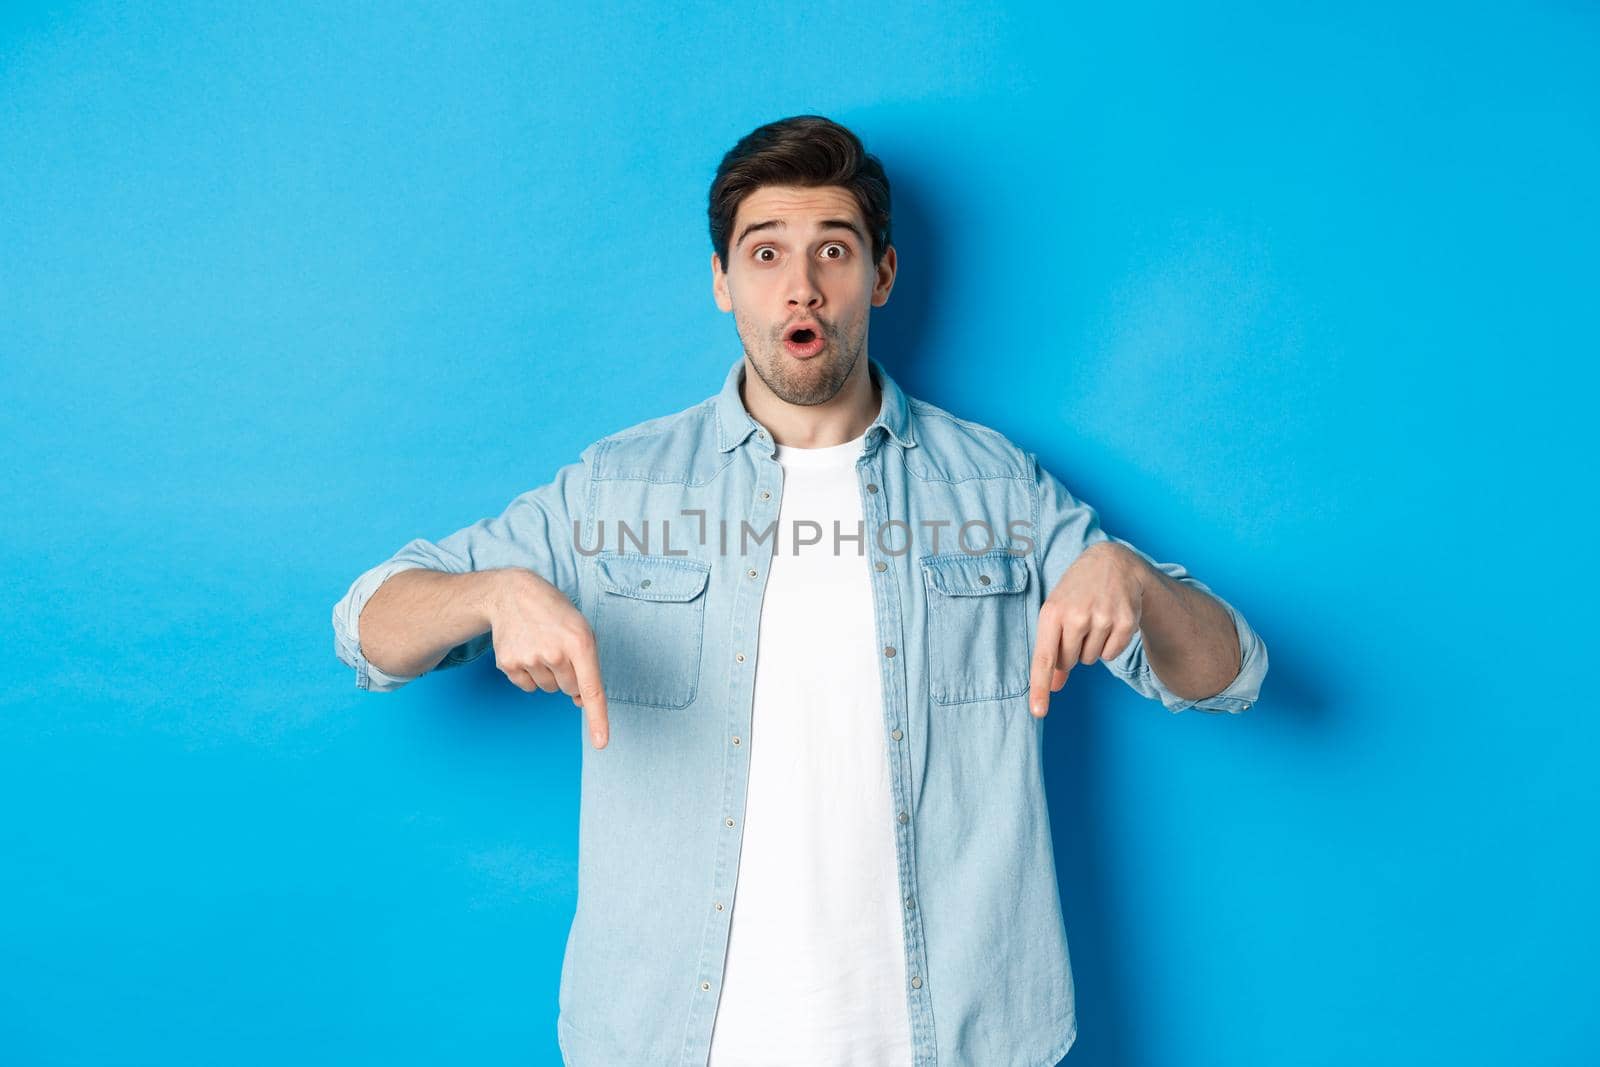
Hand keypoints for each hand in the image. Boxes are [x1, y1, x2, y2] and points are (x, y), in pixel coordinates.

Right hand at [486, 570, 609, 748]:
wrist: (513, 593)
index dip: (597, 718)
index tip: (601, 743)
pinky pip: (527, 687)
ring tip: (541, 645)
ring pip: (549, 689)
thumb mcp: (581, 630)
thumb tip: (581, 703)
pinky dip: (529, 674)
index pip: (592, 689)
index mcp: (581, 643)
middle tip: (559, 649)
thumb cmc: (555, 615)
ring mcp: (529, 659)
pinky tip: (526, 650)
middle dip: (569, 676)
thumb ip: (588, 666)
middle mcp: (555, 653)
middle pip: (570, 690)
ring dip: (548, 674)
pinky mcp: (508, 663)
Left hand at [1029, 541, 1145, 717]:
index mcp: (1052, 612)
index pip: (1045, 658)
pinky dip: (1110, 644)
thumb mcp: (1057, 613)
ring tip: (1094, 619)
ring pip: (1092, 659)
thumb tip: (1053, 687)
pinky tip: (1109, 621)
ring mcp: (1103, 618)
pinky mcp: (1125, 621)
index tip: (1038, 712)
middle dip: (1071, 651)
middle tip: (1078, 625)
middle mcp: (1077, 616)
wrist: (1112, 562)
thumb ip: (1051, 650)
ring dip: (1091, 646)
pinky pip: (1112, 654)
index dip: (1040, 688)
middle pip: (1070, 662)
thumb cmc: (1077, 591)